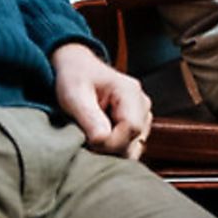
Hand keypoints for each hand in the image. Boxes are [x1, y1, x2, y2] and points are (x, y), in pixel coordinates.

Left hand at [52, 43, 151, 159]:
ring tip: (90, 133)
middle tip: (85, 137)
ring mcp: (142, 115)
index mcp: (130, 92)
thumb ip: (89, 118)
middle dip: (108, 148)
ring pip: (132, 148)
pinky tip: (98, 135)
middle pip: (134, 141)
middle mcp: (142, 104)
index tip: (87, 141)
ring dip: (109, 149)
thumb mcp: (75, 95)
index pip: (132, 129)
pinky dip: (112, 148)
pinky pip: (128, 147)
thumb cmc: (75, 78)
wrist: (77, 68)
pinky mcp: (137, 125)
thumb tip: (102, 140)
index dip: (110, 142)